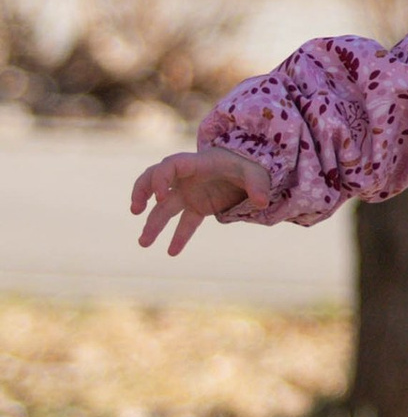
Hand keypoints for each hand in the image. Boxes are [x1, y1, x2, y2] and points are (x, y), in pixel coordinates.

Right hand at [130, 149, 272, 257]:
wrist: (249, 169)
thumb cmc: (248, 164)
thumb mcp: (256, 172)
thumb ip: (258, 185)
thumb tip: (262, 203)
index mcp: (197, 163)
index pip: (170, 166)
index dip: (160, 179)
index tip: (159, 197)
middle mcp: (187, 178)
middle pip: (154, 180)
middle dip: (141, 192)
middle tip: (136, 210)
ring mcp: (190, 193)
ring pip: (165, 208)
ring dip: (153, 224)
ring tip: (143, 244)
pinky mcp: (197, 206)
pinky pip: (184, 222)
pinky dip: (179, 236)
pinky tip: (172, 252)